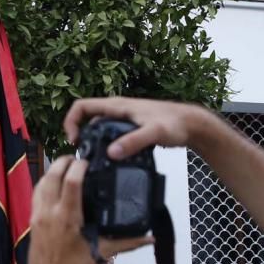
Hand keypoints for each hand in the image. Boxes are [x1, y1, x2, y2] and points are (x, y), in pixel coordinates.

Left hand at [29, 156, 151, 263]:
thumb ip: (128, 242)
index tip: (87, 161)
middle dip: (62, 162)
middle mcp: (49, 213)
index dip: (79, 166)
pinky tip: (53, 185)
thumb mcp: (103, 253)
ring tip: (65, 166)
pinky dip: (44, 184)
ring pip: (40, 183)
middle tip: (75, 157)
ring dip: (51, 171)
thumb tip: (150, 238)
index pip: (71, 181)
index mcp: (67, 217)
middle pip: (51, 176)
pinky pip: (35, 195)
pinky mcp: (32, 221)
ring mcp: (38, 216)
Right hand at [63, 97, 211, 159]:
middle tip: (81, 153)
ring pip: (99, 126)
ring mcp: (124, 117)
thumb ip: (133, 142)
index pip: (82, 106)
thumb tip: (112, 152)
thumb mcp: (153, 133)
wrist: (192, 124)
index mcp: (117, 106)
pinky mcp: (131, 127)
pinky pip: (110, 133)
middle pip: (87, 117)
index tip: (74, 141)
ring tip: (93, 158)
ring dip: (92, 139)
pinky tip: (111, 157)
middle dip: (79, 133)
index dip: (71, 122)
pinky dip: (105, 143)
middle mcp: (117, 109)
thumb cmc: (175, 123)